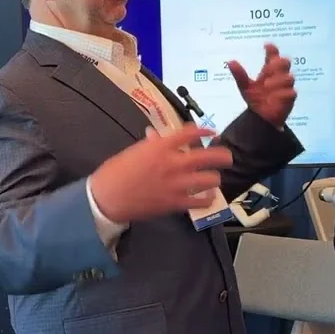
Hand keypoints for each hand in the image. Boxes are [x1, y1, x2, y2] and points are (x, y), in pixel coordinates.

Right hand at [90, 123, 232, 223]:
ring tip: (214, 178)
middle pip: (209, 156)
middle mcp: (173, 163)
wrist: (108, 197)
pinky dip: (208, 199)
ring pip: (210, 179)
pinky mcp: (176, 203)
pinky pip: (201, 201)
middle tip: (226, 157)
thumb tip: (157, 138)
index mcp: (161, 147)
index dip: (204, 130)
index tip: (211, 131)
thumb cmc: (115, 172)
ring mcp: (177, 184)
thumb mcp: (133, 152)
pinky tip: (208, 197)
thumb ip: (151, 145)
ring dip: (214, 178)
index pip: (190, 133)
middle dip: (222, 155)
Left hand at [227, 43, 295, 127]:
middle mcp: (278, 76)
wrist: (261, 116)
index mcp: (268, 70)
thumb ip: (239, 74)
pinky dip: (282, 93)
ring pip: (289, 77)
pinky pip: (290, 93)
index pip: (273, 56)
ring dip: (278, 80)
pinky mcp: (289, 98)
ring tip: (266, 84)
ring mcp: (285, 86)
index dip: (272, 50)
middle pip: (285, 63)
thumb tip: (230, 61)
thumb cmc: (255, 97)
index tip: (267, 45)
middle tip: (268, 67)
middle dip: (278, 63)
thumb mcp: (244, 86)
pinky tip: (274, 96)